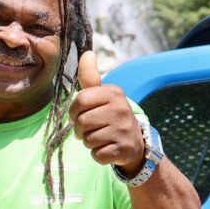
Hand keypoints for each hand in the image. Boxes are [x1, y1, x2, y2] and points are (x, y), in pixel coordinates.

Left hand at [70, 51, 144, 176]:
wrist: (135, 142)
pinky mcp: (123, 149)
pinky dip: (97, 154)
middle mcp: (121, 109)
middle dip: (80, 129)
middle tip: (89, 129)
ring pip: (88, 140)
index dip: (73, 111)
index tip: (79, 115)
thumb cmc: (111, 116)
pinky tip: (107, 148)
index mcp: (114, 93)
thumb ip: (91, 77)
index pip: (80, 100)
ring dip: (89, 142)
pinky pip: (97, 155)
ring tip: (100, 137)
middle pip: (81, 122)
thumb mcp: (103, 95)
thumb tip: (87, 53)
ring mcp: (124, 130)